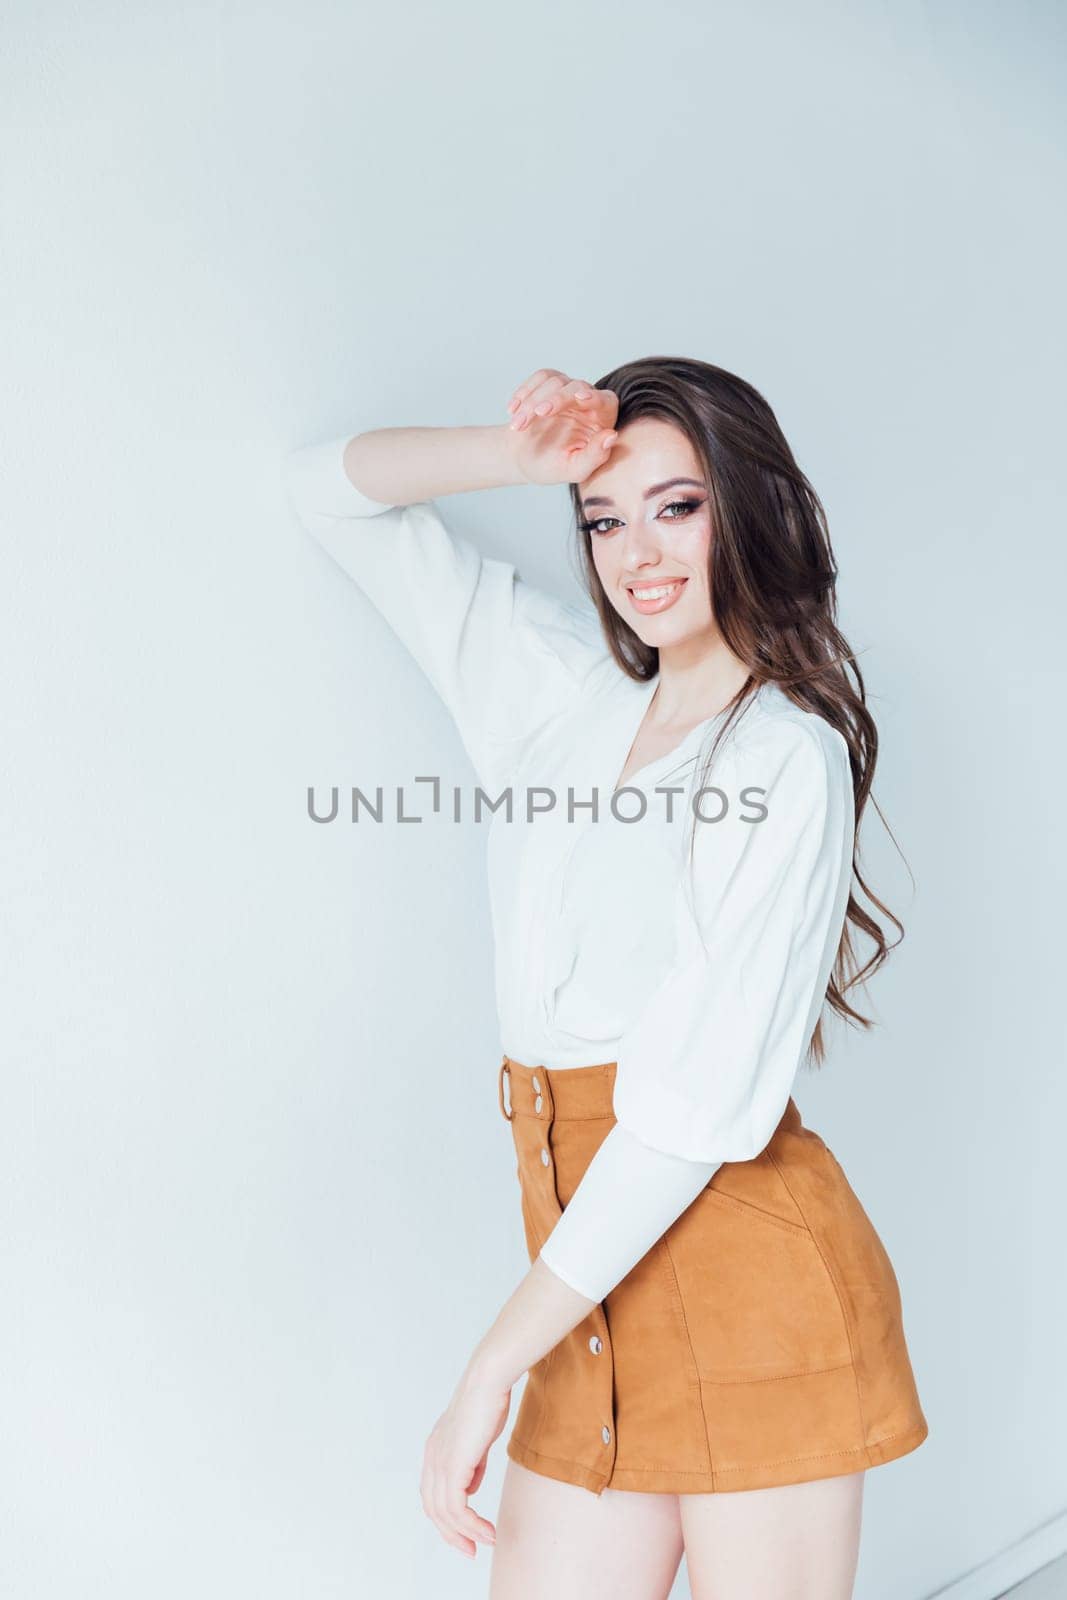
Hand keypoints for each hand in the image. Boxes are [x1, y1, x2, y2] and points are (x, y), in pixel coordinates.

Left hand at [420, 1364, 508, 1560]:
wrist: (488, 1380)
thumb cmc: (488, 1402)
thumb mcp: (477, 1439)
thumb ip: (471, 1465)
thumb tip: (470, 1489)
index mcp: (434, 1451)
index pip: (433, 1495)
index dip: (447, 1518)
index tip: (467, 1534)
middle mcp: (431, 1458)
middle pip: (433, 1509)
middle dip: (453, 1534)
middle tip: (472, 1550)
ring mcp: (439, 1462)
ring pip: (445, 1513)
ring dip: (466, 1533)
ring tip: (487, 1541)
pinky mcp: (453, 1465)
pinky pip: (457, 1507)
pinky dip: (471, 1524)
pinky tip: (487, 1530)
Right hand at [505, 367, 619, 486]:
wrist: (524, 460)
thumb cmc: (552, 467)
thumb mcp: (574, 469)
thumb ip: (595, 456)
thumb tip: (611, 436)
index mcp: (600, 421)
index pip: (606, 401)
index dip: (595, 397)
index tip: (580, 398)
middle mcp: (587, 402)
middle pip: (577, 387)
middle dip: (556, 400)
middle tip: (537, 413)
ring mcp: (567, 390)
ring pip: (555, 381)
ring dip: (533, 402)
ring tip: (517, 425)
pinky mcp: (549, 384)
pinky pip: (540, 377)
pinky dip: (524, 392)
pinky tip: (513, 410)